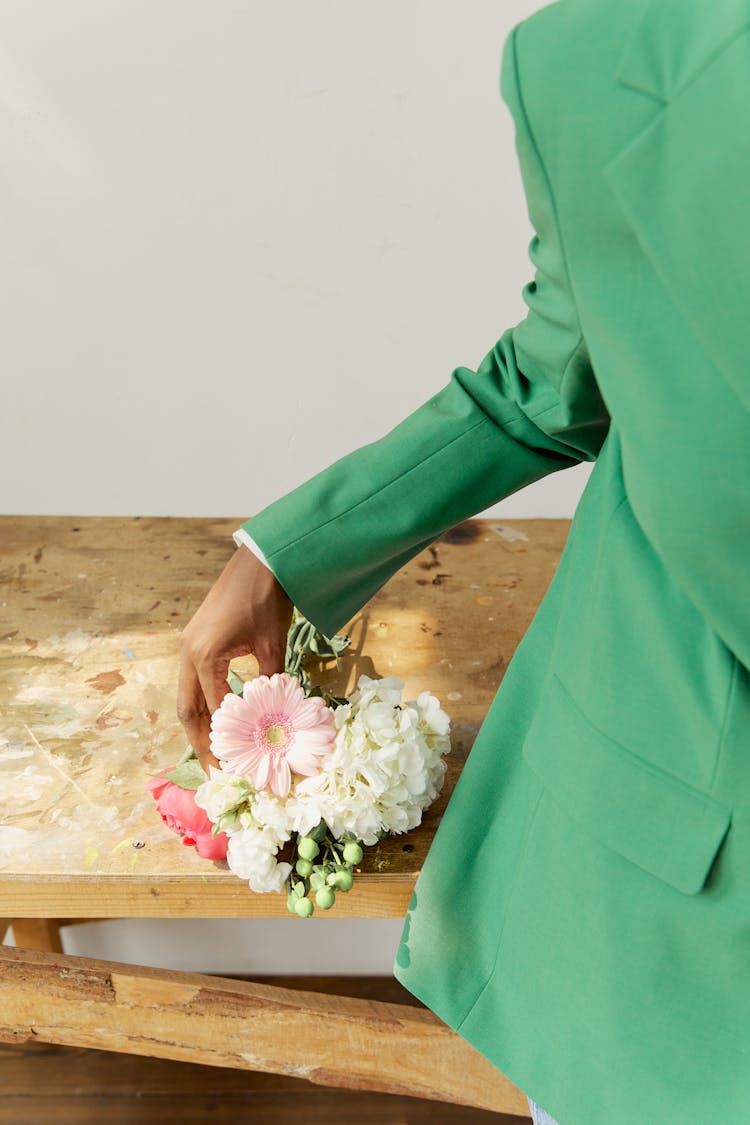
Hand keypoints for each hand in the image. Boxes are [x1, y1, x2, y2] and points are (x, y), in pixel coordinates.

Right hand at [177, 546, 293, 775]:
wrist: (260, 560)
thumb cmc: (267, 599)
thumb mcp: (272, 644)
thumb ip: (270, 682)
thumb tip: (275, 716)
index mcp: (204, 656)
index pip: (209, 710)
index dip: (219, 741)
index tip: (231, 766)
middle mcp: (189, 653)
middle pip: (188, 709)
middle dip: (200, 741)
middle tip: (214, 771)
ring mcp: (190, 645)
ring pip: (188, 695)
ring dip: (201, 723)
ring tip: (216, 752)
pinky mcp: (197, 640)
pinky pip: (195, 680)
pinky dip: (205, 702)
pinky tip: (221, 717)